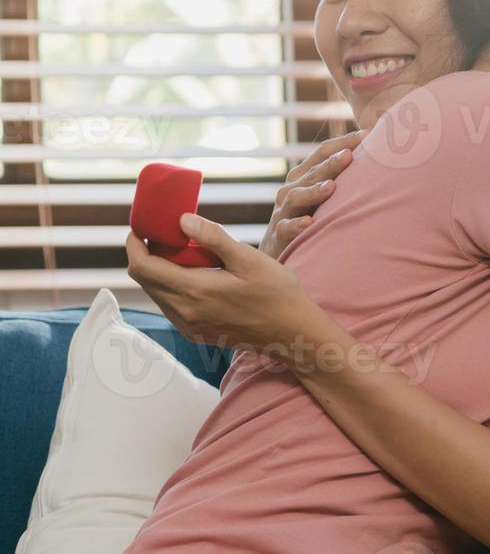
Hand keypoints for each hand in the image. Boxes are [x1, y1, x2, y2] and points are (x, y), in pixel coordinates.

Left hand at [127, 213, 337, 363]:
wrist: (293, 334)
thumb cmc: (278, 294)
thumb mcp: (250, 259)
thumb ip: (213, 238)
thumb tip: (182, 220)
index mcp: (195, 291)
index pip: (142, 267)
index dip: (134, 245)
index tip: (141, 228)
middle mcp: (184, 312)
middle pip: (144, 280)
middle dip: (145, 254)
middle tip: (164, 235)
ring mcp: (189, 326)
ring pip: (155, 294)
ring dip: (159, 271)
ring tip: (181, 253)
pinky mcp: (196, 333)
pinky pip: (170, 306)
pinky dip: (172, 287)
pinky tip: (194, 276)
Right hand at [258, 129, 363, 259]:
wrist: (278, 249)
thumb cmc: (310, 217)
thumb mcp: (323, 195)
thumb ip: (343, 177)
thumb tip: (381, 157)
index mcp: (303, 176)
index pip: (322, 153)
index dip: (343, 142)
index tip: (367, 135)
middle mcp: (291, 189)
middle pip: (312, 173)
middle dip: (330, 164)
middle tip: (349, 156)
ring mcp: (283, 211)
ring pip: (296, 197)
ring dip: (314, 192)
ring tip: (331, 187)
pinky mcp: (279, 235)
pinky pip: (286, 228)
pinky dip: (297, 225)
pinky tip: (310, 223)